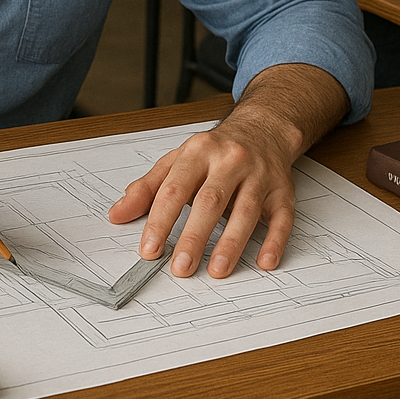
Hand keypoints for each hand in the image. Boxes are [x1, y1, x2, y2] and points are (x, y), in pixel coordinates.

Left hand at [109, 103, 299, 278]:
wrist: (263, 128)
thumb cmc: (215, 150)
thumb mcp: (177, 161)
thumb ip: (147, 188)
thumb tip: (117, 214)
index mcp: (198, 152)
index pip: (174, 189)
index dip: (160, 221)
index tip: (149, 249)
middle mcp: (229, 161)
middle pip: (210, 200)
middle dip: (194, 235)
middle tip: (181, 266)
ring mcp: (259, 175)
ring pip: (246, 210)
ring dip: (231, 242)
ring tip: (217, 269)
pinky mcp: (282, 191)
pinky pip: (281, 217)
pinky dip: (274, 240)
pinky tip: (265, 261)